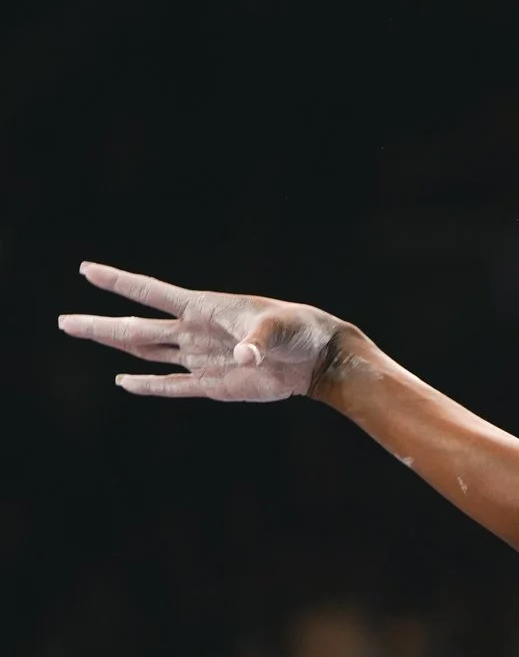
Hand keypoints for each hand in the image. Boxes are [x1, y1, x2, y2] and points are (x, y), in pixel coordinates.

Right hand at [57, 262, 346, 401]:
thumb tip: (246, 359)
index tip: (87, 270)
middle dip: (100, 324)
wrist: (315, 358)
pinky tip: (124, 382)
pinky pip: (172, 385)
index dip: (119, 282)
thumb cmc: (298, 330)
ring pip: (148, 352)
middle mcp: (194, 331)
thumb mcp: (279, 329)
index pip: (151, 292)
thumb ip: (258, 341)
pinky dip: (149, 386)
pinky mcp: (212, 384)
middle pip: (137, 328)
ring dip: (116, 346)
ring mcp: (200, 357)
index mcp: (204, 308)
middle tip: (64, 321)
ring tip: (83, 335)